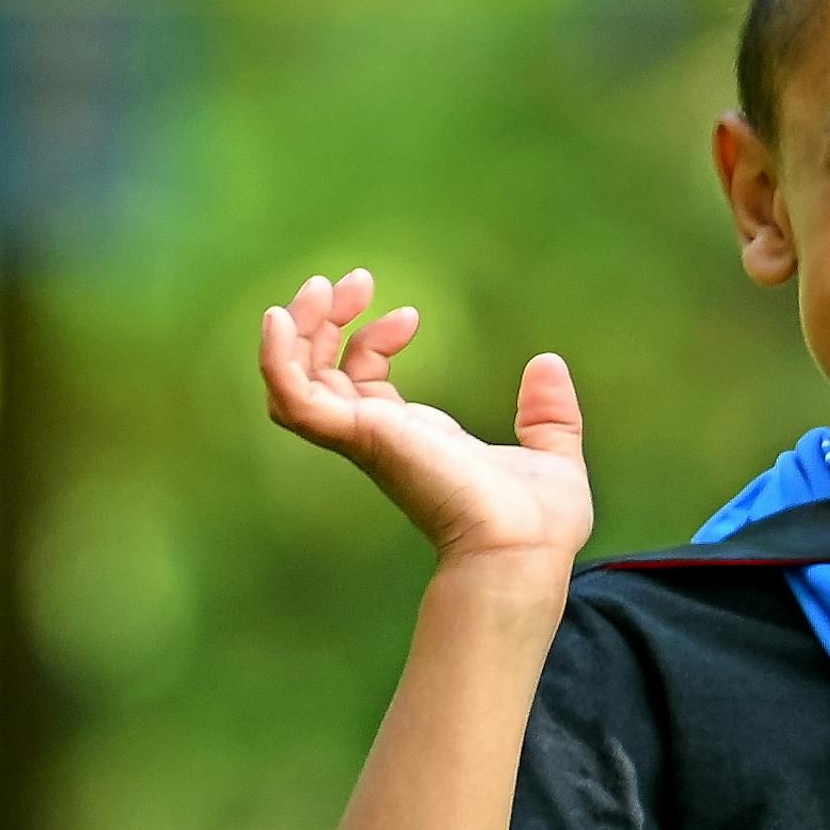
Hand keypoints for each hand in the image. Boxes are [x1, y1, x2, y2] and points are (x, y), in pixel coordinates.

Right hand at [257, 269, 591, 577]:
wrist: (525, 549)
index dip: (373, 336)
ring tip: (323, 287)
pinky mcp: (359, 438)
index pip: (361, 379)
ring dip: (297, 329)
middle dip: (324, 319)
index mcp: (411, 439)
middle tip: (352, 280)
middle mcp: (378, 439)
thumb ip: (547, 413)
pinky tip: (280, 320)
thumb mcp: (551, 453)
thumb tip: (548, 364)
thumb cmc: (538, 525)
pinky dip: (277, 361)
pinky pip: (294, 400)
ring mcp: (364, 439)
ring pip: (294, 381)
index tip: (410, 314)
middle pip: (318, 372)